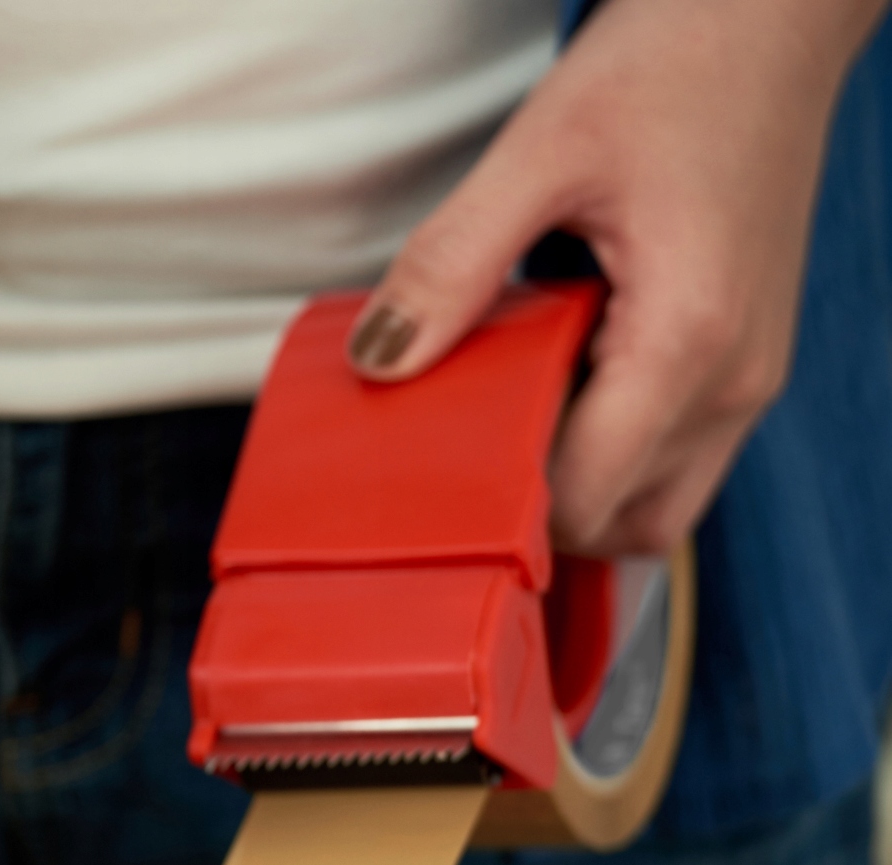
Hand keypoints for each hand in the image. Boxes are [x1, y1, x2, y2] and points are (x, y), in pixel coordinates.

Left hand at [346, 0, 886, 555]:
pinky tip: (546, 383)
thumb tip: (380, 359)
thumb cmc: (678, 65)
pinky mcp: (742, 358)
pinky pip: (671, 450)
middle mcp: (735, 380)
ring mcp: (749, 376)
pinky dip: (607, 445)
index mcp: (688, 340)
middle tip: (455, 451)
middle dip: (535, 511)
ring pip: (654, 501)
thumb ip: (452, 264)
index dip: (501, 509)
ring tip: (501, 412)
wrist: (772, 18)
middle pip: (622, 525)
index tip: (427, 483)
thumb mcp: (539, 154)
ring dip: (574, 483)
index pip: (583, 498)